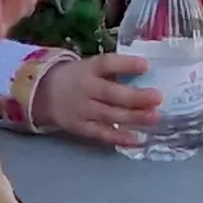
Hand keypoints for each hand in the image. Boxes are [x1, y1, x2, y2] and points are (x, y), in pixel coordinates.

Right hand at [30, 51, 160, 148]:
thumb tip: (150, 73)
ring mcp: (82, 110)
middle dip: (136, 97)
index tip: (146, 65)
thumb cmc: (79, 78)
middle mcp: (85, 89)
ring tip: (154, 117)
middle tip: (158, 97)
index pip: (107, 64)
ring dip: (133, 117)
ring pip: (109, 115)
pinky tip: (137, 139)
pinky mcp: (80, 127)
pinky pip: (101, 134)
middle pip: (111, 94)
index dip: (126, 65)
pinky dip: (119, 137)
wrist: (44, 94)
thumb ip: (115, 70)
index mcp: (89, 69)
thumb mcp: (92, 67)